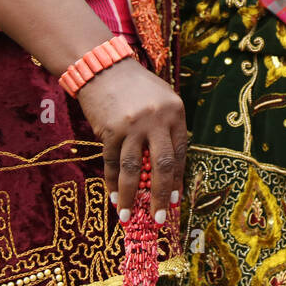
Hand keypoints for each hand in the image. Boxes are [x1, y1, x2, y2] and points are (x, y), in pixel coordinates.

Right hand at [77, 59, 187, 223]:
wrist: (104, 67)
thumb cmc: (136, 85)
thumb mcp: (162, 99)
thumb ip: (167, 128)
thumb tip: (168, 168)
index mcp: (175, 112)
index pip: (180, 153)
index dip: (178, 180)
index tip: (176, 200)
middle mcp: (157, 120)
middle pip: (163, 166)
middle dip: (162, 195)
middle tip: (160, 218)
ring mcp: (132, 126)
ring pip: (134, 169)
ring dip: (131, 196)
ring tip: (127, 217)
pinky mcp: (109, 130)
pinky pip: (111, 162)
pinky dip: (111, 182)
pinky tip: (113, 197)